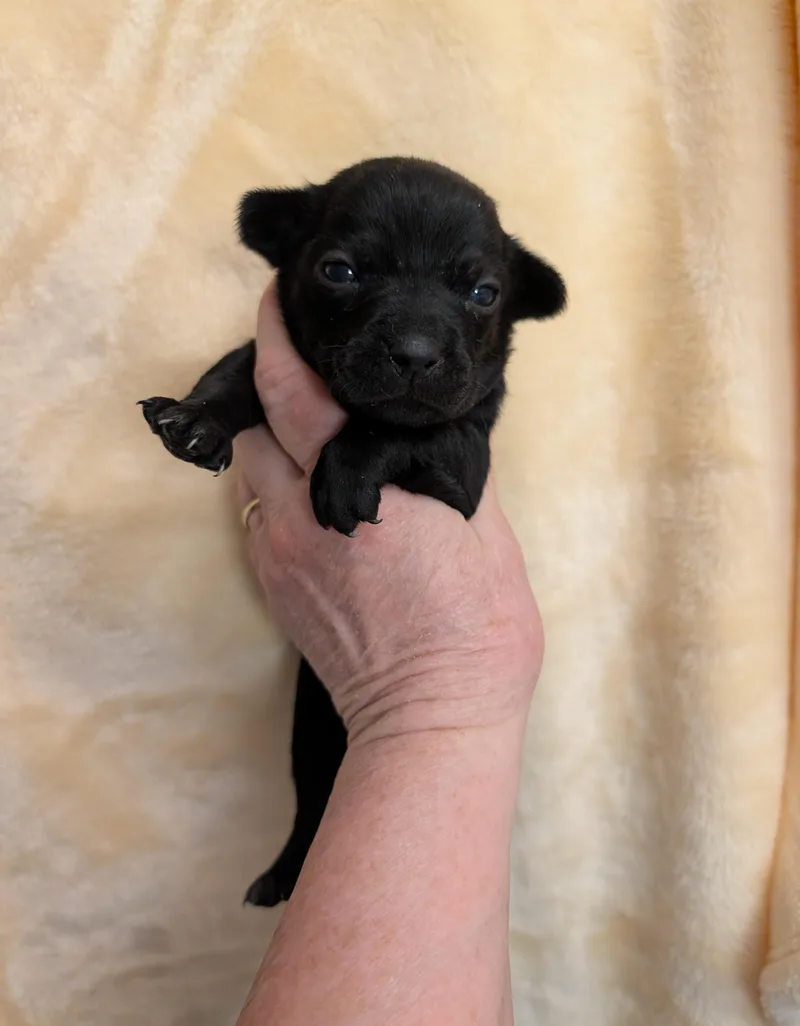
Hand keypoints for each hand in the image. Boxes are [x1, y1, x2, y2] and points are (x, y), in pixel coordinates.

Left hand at [235, 281, 543, 741]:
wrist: (433, 717)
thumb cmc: (475, 629)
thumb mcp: (484, 528)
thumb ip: (447, 463)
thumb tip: (433, 422)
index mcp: (358, 489)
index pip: (291, 389)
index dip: (275, 334)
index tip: (277, 297)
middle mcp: (301, 515)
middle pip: (251, 423)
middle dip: (266, 385)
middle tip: (301, 362)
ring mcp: (280, 555)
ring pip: (249, 469)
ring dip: (269, 438)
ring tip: (309, 427)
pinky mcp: (274, 588)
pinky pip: (258, 513)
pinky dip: (275, 485)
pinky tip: (313, 489)